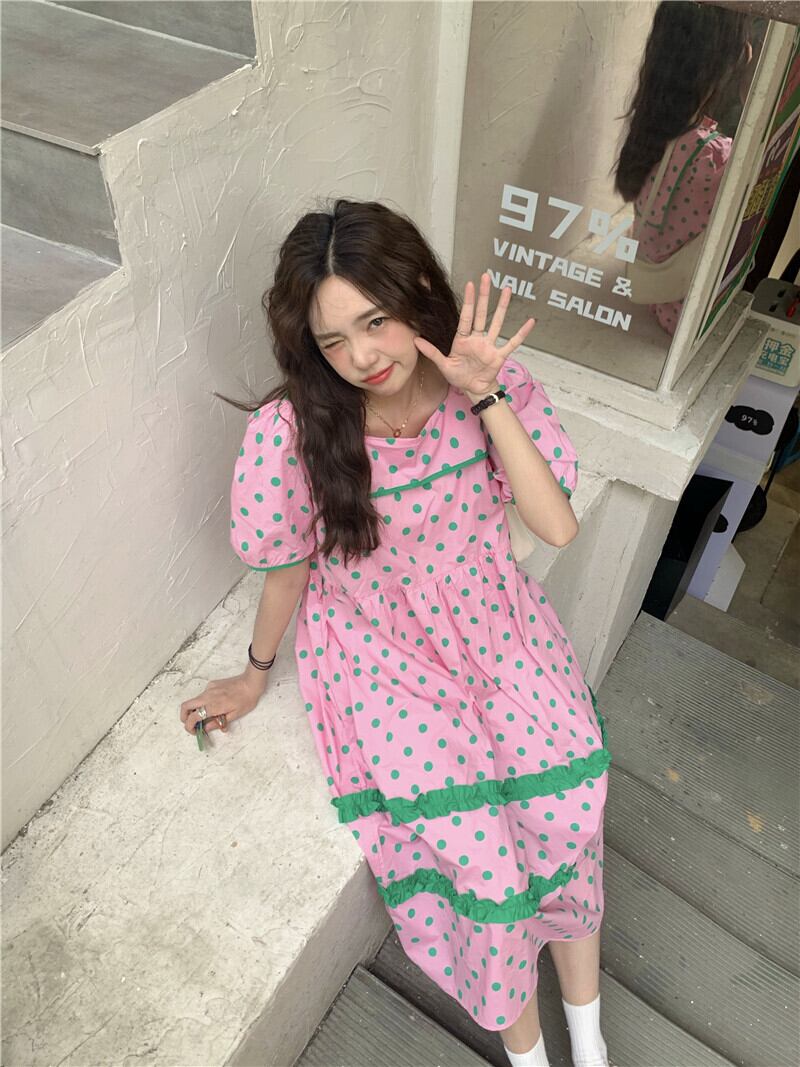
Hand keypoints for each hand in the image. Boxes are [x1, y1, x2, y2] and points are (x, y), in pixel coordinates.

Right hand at [179, 671, 263, 737]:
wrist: (251, 682)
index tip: (194, 731)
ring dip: (195, 710)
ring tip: (208, 716)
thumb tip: (205, 728)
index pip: (193, 717)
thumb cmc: (246, 699)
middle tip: (192, 724)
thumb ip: (217, 723)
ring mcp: (209, 689)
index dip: (189, 727)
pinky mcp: (212, 684)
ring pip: (194, 701)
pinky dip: (204, 702)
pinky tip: (216, 705)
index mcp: (213, 706)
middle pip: (185, 706)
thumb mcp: (234, 715)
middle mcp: (207, 696)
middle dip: (184, 717)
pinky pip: (203, 695)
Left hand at [413, 273, 534, 397]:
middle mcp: (477, 339)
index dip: (468, 301)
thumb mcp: (443, 365)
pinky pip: (512, 343)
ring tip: (507, 290)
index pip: (465, 316)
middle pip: (481, 313)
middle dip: (484, 296)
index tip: (470, 284)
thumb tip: (415, 341)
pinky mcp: (499, 355)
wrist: (473, 389)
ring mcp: (489, 345)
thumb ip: (432, 352)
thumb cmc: (459, 376)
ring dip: (502, 307)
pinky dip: (521, 333)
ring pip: (497, 322)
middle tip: (486, 277)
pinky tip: (530, 322)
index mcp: (463, 340)